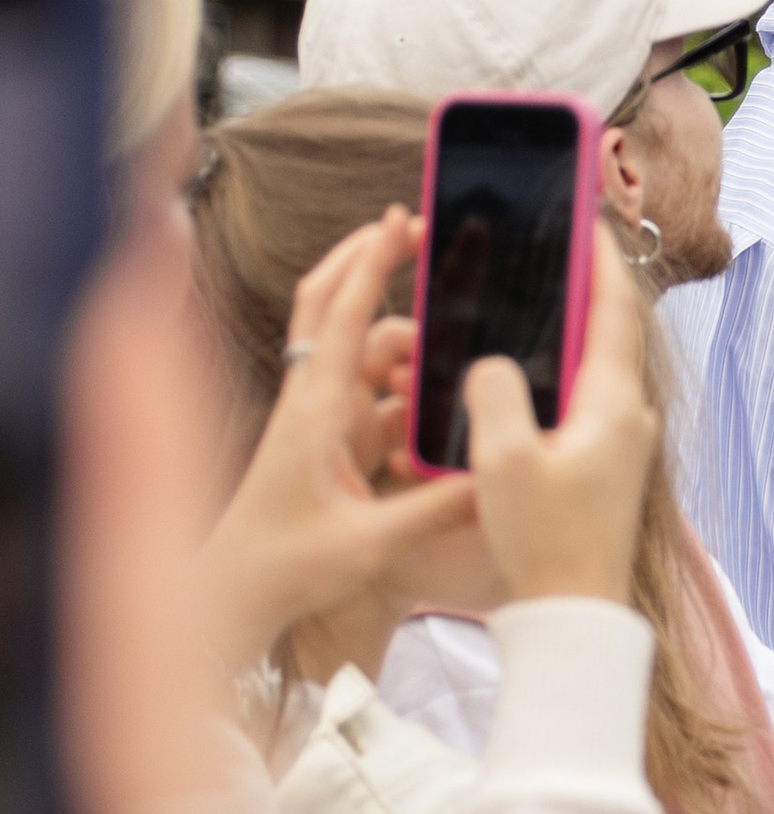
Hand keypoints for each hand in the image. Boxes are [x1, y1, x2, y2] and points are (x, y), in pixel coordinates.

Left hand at [197, 211, 476, 672]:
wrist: (238, 593)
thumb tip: (495, 478)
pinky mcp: (326, 440)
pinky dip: (401, 387)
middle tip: (416, 235)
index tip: (399, 219)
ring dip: (402, 343)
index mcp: (315, 411)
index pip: (342, 315)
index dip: (372, 262)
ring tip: (447, 361)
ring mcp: (316, 417)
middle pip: (330, 304)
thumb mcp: (371, 543)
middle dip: (368, 261)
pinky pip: (369, 393)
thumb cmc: (286, 566)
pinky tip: (431, 408)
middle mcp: (311, 401)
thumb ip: (437, 509)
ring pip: (358, 350)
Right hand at [464, 225, 657, 602]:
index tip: (582, 215)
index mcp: (613, 403)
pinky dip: (558, 373)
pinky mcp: (605, 469)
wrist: (574, 617)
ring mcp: (621, 444)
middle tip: (550, 247)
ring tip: (532, 298)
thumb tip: (492, 364)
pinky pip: (583, 401)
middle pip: (606, 331)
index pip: (612, 307)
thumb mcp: (503, 459)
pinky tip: (525, 372)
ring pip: (594, 367)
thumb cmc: (544, 542)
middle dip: (579, 287)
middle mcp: (629, 417)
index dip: (596, 257)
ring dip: (567, 331)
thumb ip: (493, 392)